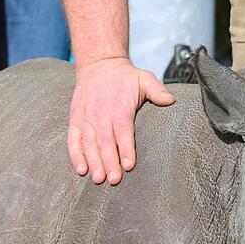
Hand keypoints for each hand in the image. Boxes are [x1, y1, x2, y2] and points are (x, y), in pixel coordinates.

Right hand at [68, 57, 175, 184]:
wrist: (99, 64)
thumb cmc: (125, 77)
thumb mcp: (144, 78)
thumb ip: (157, 90)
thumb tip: (171, 100)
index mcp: (120, 107)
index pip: (123, 131)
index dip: (126, 149)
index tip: (129, 166)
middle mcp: (101, 113)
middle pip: (105, 141)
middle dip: (109, 162)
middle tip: (114, 180)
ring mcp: (86, 117)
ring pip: (89, 143)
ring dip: (93, 162)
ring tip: (99, 179)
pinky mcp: (76, 119)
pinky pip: (73, 139)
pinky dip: (75, 155)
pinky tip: (81, 170)